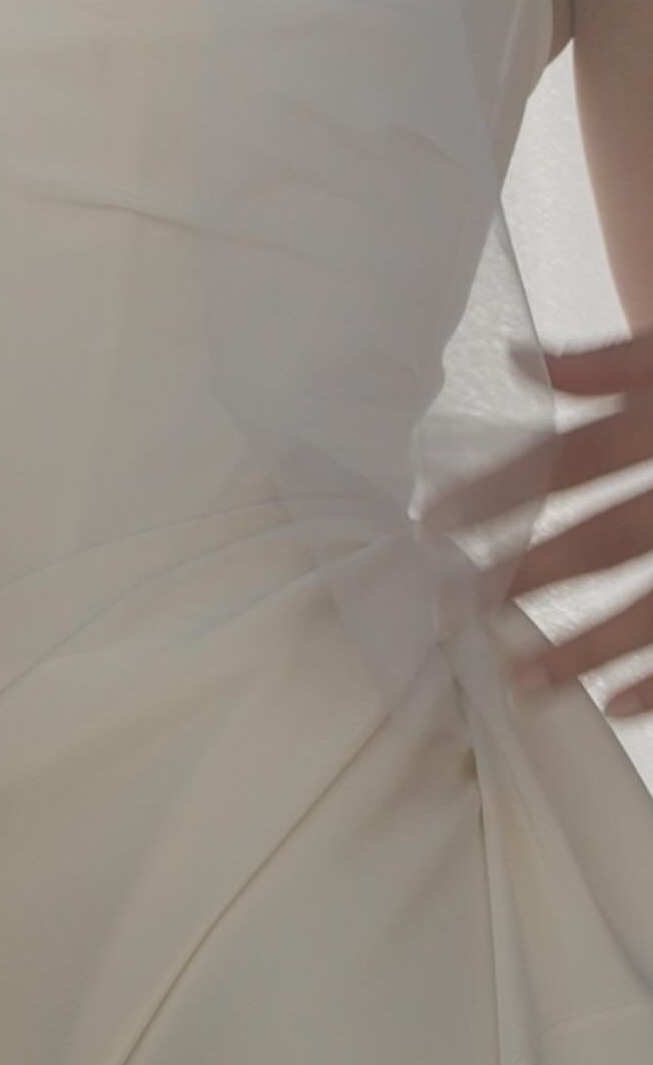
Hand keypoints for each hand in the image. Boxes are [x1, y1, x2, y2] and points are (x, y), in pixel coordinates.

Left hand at [419, 329, 652, 710]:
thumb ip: (608, 362)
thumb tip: (516, 360)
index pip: (568, 459)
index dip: (499, 491)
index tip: (433, 524)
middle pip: (602, 537)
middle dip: (526, 576)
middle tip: (454, 613)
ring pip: (652, 602)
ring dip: (584, 646)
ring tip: (517, 682)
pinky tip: (616, 704)